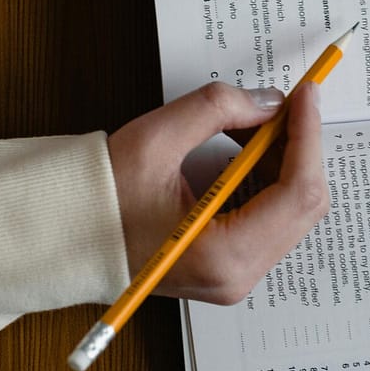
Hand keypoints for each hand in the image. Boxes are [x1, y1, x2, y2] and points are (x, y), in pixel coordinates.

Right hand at [107, 81, 327, 304]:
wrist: (63, 238)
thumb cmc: (99, 200)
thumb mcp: (155, 141)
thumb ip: (217, 110)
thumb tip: (267, 101)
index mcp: (223, 254)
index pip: (296, 192)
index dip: (306, 136)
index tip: (305, 94)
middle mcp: (237, 276)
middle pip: (302, 205)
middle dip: (298, 147)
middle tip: (281, 104)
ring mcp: (235, 275)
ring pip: (291, 211)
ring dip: (284, 161)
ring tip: (254, 124)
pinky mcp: (228, 266)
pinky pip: (270, 219)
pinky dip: (268, 179)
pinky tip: (245, 151)